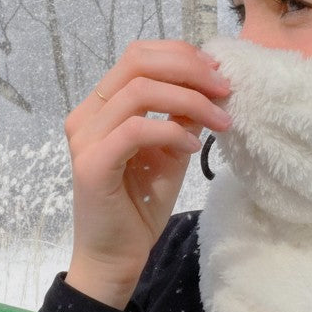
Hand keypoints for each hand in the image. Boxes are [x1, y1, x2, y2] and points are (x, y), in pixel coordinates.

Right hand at [64, 41, 231, 307]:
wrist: (116, 255)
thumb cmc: (140, 206)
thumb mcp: (170, 152)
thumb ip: (182, 118)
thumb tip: (209, 86)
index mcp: (103, 107)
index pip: (139, 57)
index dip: (181, 55)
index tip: (218, 72)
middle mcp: (88, 115)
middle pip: (137, 62)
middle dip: (189, 69)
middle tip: (225, 89)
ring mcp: (86, 138)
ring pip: (139, 92)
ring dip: (189, 100)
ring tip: (219, 120)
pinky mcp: (92, 164)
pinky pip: (135, 130)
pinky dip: (170, 131)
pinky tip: (192, 146)